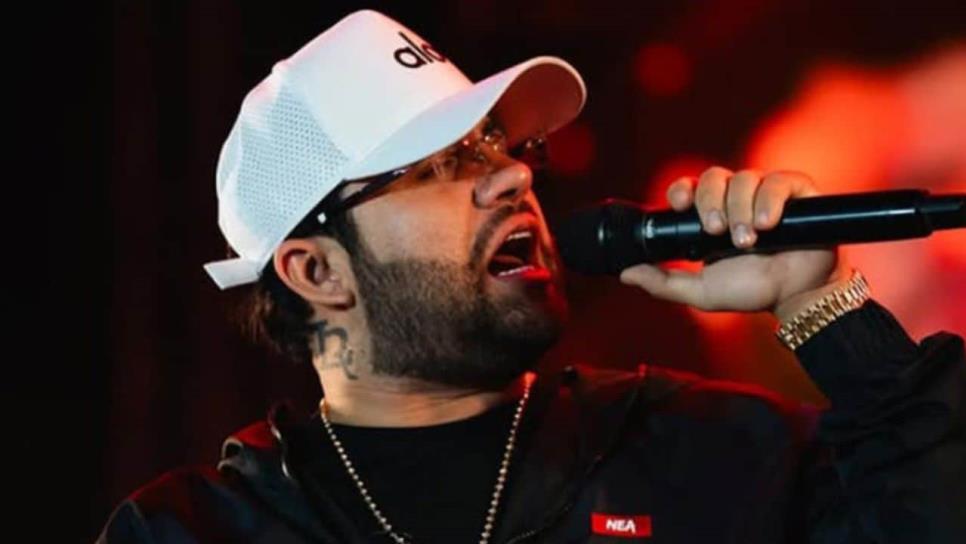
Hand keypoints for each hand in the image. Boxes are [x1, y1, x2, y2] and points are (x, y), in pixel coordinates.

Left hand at [619, 167, 849, 319]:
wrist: (796, 297)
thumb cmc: (751, 289)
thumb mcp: (701, 291)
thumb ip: (663, 283)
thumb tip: (626, 273)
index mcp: (710, 214)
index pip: (689, 188)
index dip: (682, 190)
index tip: (681, 204)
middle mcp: (735, 198)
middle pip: (713, 177)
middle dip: (710, 202)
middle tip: (717, 231)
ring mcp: (765, 192)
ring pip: (744, 178)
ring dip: (740, 209)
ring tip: (748, 241)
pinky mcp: (796, 191)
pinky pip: (778, 180)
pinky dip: (769, 200)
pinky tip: (767, 224)